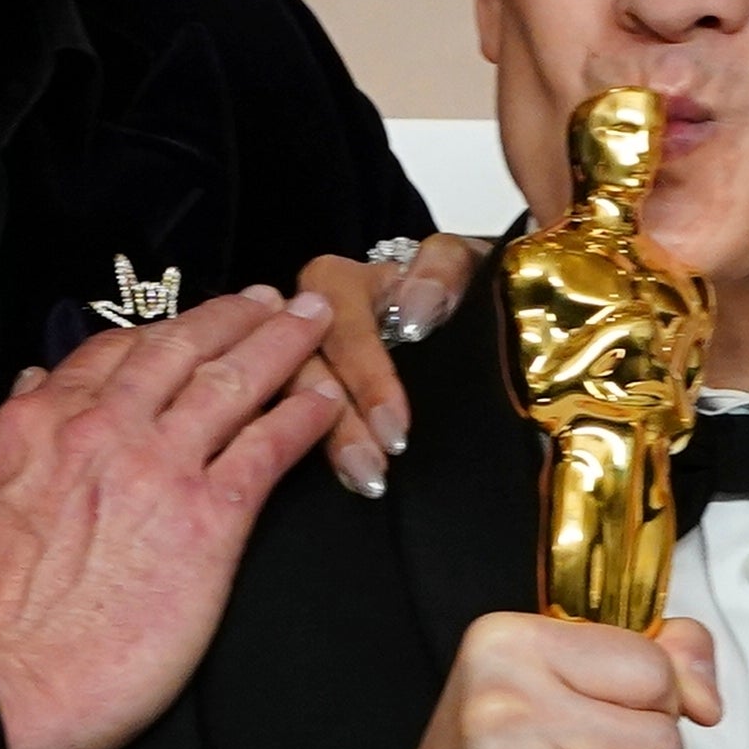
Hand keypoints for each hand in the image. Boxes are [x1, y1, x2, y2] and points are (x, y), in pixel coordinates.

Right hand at [0, 288, 346, 748]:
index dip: (162, 332)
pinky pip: (267, 450)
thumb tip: (27, 391)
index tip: (191, 323)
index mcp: (40, 425)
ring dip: (280, 345)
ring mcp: (159, 469)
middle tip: (272, 300)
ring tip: (313, 325)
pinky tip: (327, 401)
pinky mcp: (207, 522)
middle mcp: (104, 430)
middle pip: (183, 350)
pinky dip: (303, 417)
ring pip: (233, 382)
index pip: (114, 355)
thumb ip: (0, 442)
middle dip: (233, 316)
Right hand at [295, 234, 488, 498]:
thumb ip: (443, 269)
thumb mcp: (460, 261)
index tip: (397, 430)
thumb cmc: (453, 285)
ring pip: (288, 403)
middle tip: (373, 474)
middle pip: (305, 375)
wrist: (458, 311)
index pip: (341, 328)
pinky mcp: (294, 398)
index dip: (366, 378)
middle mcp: (302, 325)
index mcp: (335, 284)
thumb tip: (415, 312)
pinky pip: (288, 425)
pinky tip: (340, 486)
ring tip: (363, 484)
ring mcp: (293, 364)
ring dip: (324, 447)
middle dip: (338, 428)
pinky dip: (310, 457)